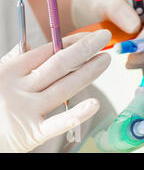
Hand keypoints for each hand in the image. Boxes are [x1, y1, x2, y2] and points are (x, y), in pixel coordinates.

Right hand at [0, 30, 111, 151]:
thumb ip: (13, 61)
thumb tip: (27, 44)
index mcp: (11, 71)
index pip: (48, 51)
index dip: (71, 41)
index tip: (90, 35)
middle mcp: (20, 87)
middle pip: (59, 64)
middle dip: (84, 49)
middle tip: (104, 37)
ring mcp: (26, 110)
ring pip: (64, 87)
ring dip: (88, 72)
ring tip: (105, 60)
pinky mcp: (31, 133)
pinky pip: (57, 123)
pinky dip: (77, 114)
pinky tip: (94, 104)